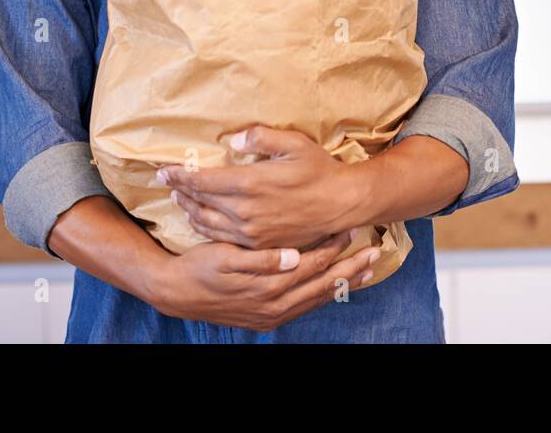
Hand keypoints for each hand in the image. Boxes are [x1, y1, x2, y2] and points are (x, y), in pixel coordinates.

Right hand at [147, 229, 381, 330]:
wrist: (175, 294)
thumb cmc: (200, 268)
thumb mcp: (226, 258)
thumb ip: (261, 259)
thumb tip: (293, 255)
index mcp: (268, 287)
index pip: (313, 265)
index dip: (334, 248)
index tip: (353, 231)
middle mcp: (275, 306)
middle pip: (323, 285)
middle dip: (351, 269)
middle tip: (375, 253)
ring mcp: (272, 315)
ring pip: (317, 298)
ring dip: (343, 284)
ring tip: (366, 271)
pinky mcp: (267, 318)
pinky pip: (305, 306)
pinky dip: (324, 294)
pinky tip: (334, 286)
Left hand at [158, 125, 369, 249]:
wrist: (341, 204)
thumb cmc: (319, 170)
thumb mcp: (294, 143)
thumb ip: (261, 137)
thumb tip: (234, 140)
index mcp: (250, 184)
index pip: (202, 180)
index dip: (180, 175)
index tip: (164, 169)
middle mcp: (245, 211)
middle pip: (200, 202)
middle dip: (180, 190)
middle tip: (168, 182)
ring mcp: (250, 232)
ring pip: (207, 223)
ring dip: (189, 210)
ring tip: (181, 200)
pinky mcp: (258, 244)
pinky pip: (222, 238)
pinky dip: (206, 228)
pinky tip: (202, 220)